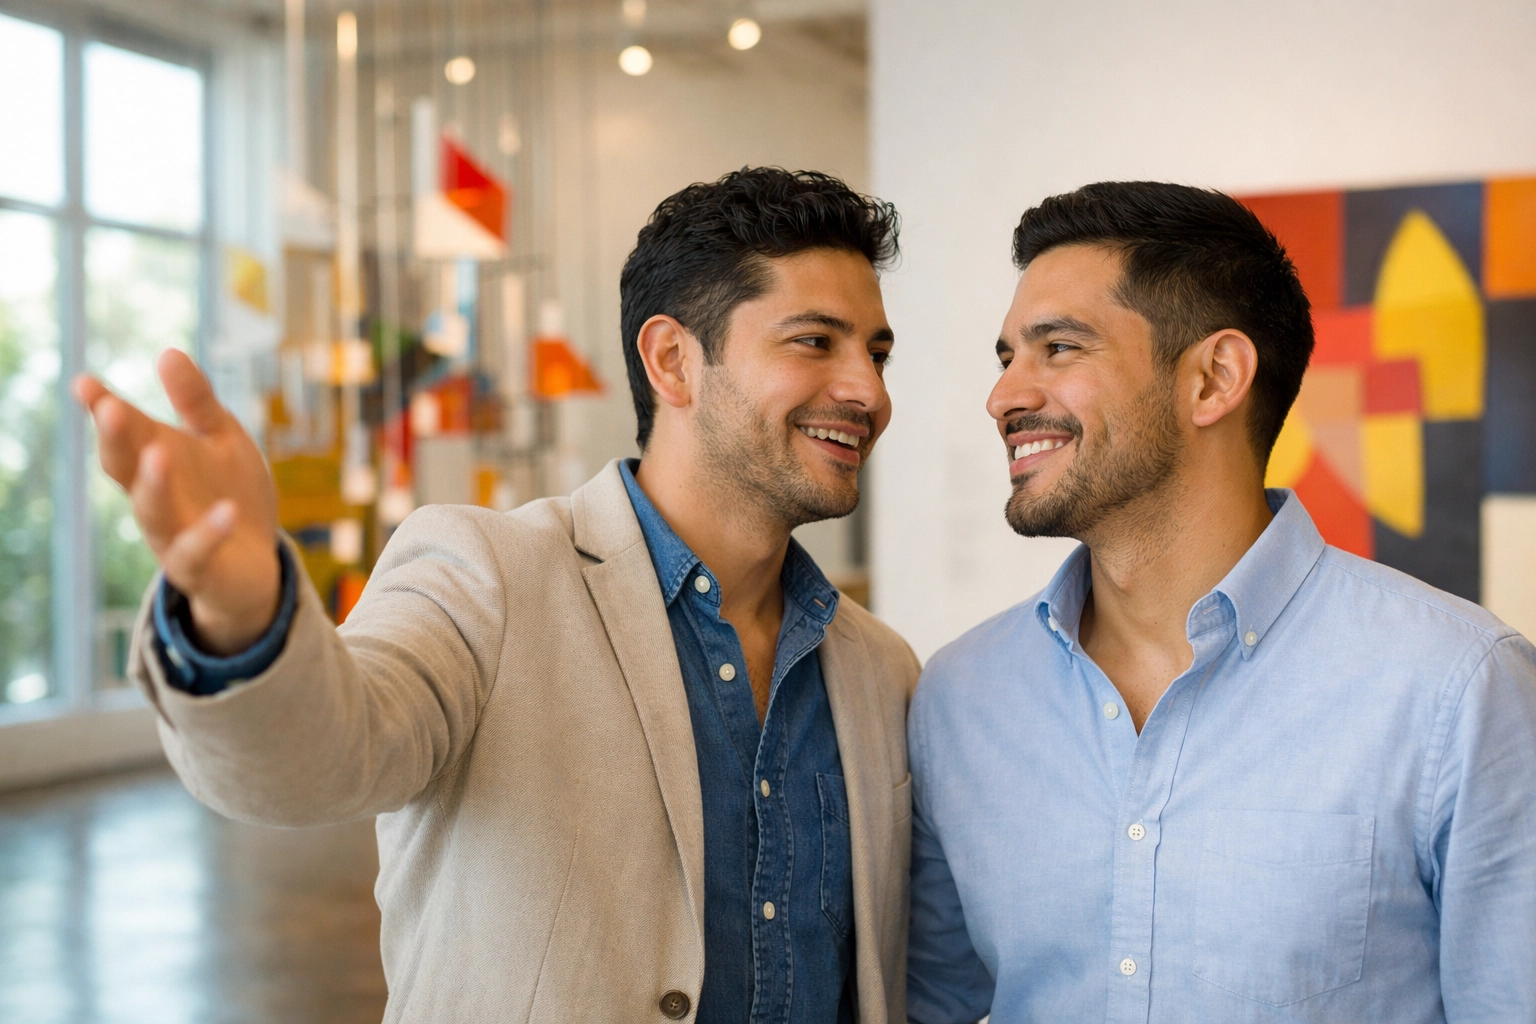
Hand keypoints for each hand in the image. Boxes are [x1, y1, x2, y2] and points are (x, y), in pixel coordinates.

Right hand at [74, 349, 281, 654]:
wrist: (256, 563)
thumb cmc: (229, 493)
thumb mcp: (221, 438)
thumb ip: (197, 402)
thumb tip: (168, 351)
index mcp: (156, 461)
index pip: (123, 433)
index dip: (102, 409)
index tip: (84, 383)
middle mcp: (155, 498)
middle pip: (125, 470)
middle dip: (116, 441)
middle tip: (111, 409)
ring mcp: (172, 534)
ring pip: (153, 511)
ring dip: (154, 484)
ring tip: (158, 455)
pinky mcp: (199, 567)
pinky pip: (197, 551)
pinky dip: (210, 533)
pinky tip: (227, 512)